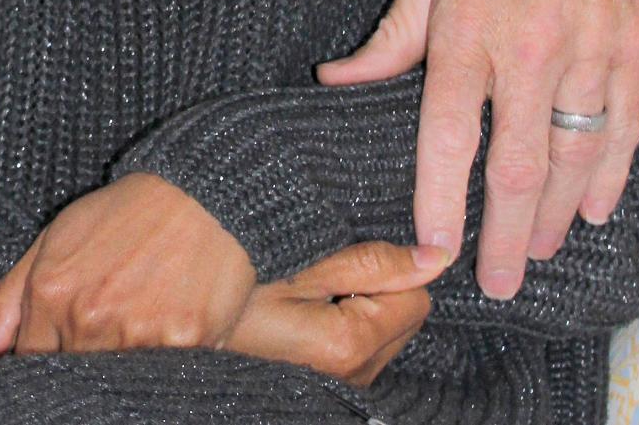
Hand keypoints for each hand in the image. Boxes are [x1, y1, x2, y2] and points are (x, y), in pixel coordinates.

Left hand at [0, 173, 257, 357]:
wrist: (198, 191)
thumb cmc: (124, 214)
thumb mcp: (56, 237)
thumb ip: (12, 297)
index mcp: (51, 291)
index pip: (29, 362)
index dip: (41, 363)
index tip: (59, 351)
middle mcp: (88, 316)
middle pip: (69, 376)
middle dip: (79, 361)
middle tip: (103, 329)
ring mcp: (134, 332)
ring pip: (112, 381)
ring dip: (119, 365)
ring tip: (134, 324)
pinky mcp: (182, 342)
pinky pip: (159, 376)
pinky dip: (159, 363)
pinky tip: (163, 332)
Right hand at [229, 240, 444, 385]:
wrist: (203, 310)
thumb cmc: (246, 280)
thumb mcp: (305, 258)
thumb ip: (374, 261)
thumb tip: (436, 257)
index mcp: (350, 342)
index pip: (416, 298)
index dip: (388, 268)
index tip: (344, 259)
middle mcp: (355, 374)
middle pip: (407, 315)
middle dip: (380, 287)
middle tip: (326, 274)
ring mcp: (346, 381)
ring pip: (390, 327)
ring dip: (366, 301)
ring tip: (317, 289)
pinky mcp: (337, 378)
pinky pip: (370, 340)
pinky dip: (354, 317)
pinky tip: (317, 307)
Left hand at [316, 0, 638, 299]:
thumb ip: (392, 36)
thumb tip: (338, 79)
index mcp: (467, 31)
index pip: (445, 138)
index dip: (437, 202)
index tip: (431, 253)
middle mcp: (529, 53)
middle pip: (515, 170)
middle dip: (503, 237)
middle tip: (494, 283)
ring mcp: (590, 53)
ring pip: (574, 162)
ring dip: (555, 217)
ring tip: (537, 252)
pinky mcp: (635, 45)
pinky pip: (624, 130)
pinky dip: (611, 176)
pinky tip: (595, 207)